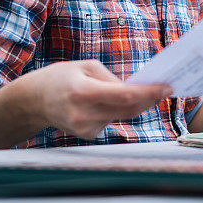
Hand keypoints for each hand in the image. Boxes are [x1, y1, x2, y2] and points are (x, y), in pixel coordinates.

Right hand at [34, 59, 172, 140]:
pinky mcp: (88, 135)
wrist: (34, 101)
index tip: (167, 87)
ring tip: (145, 92)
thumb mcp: (86, 67)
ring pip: (123, 116)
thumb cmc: (60, 78)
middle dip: (150, 99)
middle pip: (129, 109)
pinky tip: (115, 102)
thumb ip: (112, 79)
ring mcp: (86, 128)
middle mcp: (84, 114)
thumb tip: (137, 90)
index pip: (125, 96)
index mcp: (83, 92)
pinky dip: (119, 111)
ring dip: (136, 104)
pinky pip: (112, 120)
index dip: (149, 93)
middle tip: (165, 89)